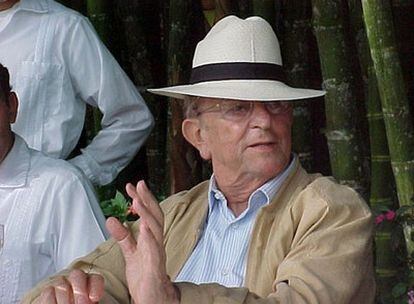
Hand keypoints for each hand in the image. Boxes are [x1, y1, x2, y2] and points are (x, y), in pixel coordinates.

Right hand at [33, 269, 103, 302]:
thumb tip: (90, 302)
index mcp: (91, 286)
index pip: (95, 279)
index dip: (95, 286)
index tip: (95, 298)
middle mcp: (76, 283)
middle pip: (77, 275)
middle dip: (80, 289)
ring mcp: (61, 286)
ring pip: (61, 283)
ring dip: (65, 299)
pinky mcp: (48, 294)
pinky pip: (48, 292)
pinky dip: (52, 302)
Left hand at [106, 180, 178, 303]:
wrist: (153, 298)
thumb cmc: (144, 275)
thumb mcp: (130, 252)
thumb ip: (122, 236)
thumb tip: (111, 219)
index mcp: (150, 238)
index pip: (147, 214)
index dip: (140, 199)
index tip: (131, 187)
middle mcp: (156, 242)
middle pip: (155, 215)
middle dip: (147, 199)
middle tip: (138, 184)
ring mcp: (157, 252)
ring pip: (156, 228)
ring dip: (147, 213)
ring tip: (137, 200)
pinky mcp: (155, 266)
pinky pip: (154, 249)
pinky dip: (149, 237)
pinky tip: (143, 226)